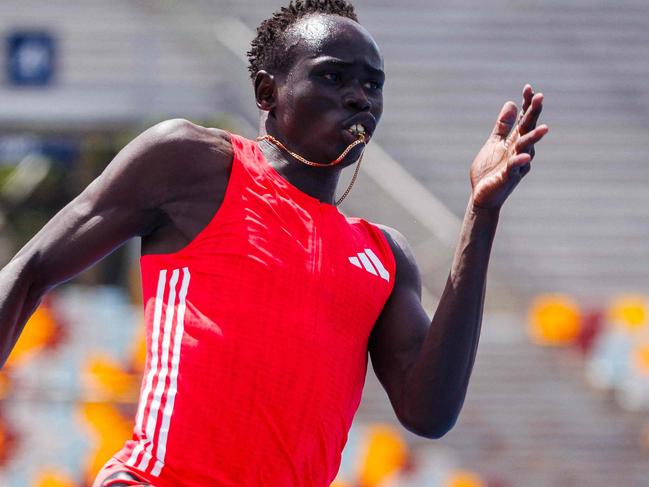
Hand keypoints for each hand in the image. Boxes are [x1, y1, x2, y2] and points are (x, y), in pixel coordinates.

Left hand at [470, 84, 547, 209]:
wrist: (482, 196)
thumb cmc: (490, 170)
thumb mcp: (494, 143)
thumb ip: (503, 126)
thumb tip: (511, 103)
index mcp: (515, 141)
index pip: (524, 120)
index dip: (527, 104)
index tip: (528, 88)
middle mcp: (520, 151)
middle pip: (529, 130)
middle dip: (534, 114)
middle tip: (540, 97)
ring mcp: (516, 164)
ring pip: (526, 148)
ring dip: (534, 138)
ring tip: (544, 128)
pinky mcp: (508, 177)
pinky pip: (515, 168)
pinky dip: (520, 162)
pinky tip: (524, 156)